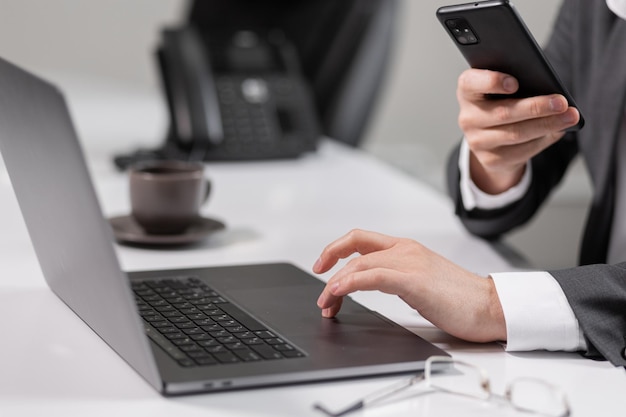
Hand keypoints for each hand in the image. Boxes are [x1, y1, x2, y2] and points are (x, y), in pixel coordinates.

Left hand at [314, 229, 505, 342]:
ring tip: (327, 303)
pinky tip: (339, 293)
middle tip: (321, 295)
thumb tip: (374, 287)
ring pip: (358, 264)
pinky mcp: (414, 280)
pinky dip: (350, 283)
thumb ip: (398, 279)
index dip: (336, 249)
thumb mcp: (422, 282)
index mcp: (407, 248)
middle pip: (354, 250)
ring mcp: (410, 262)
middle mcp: (406, 250)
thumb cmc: (461, 300)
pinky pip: (372, 277)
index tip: (322, 265)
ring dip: (335, 284)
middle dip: (330, 270)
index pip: (362, 239)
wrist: (492, 307)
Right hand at [457, 69, 579, 193]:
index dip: (491, 82)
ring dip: (547, 125)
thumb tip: (551, 92)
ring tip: (570, 116)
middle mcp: (467, 117)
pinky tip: (559, 130)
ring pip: (516, 134)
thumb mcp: (503, 89)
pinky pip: (521, 151)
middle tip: (562, 102)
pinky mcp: (490, 159)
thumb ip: (517, 82)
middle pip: (502, 113)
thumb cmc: (502, 101)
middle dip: (535, 107)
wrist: (490, 137)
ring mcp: (476, 141)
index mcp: (467, 91)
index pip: (470, 83)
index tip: (515, 82)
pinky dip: (544, 140)